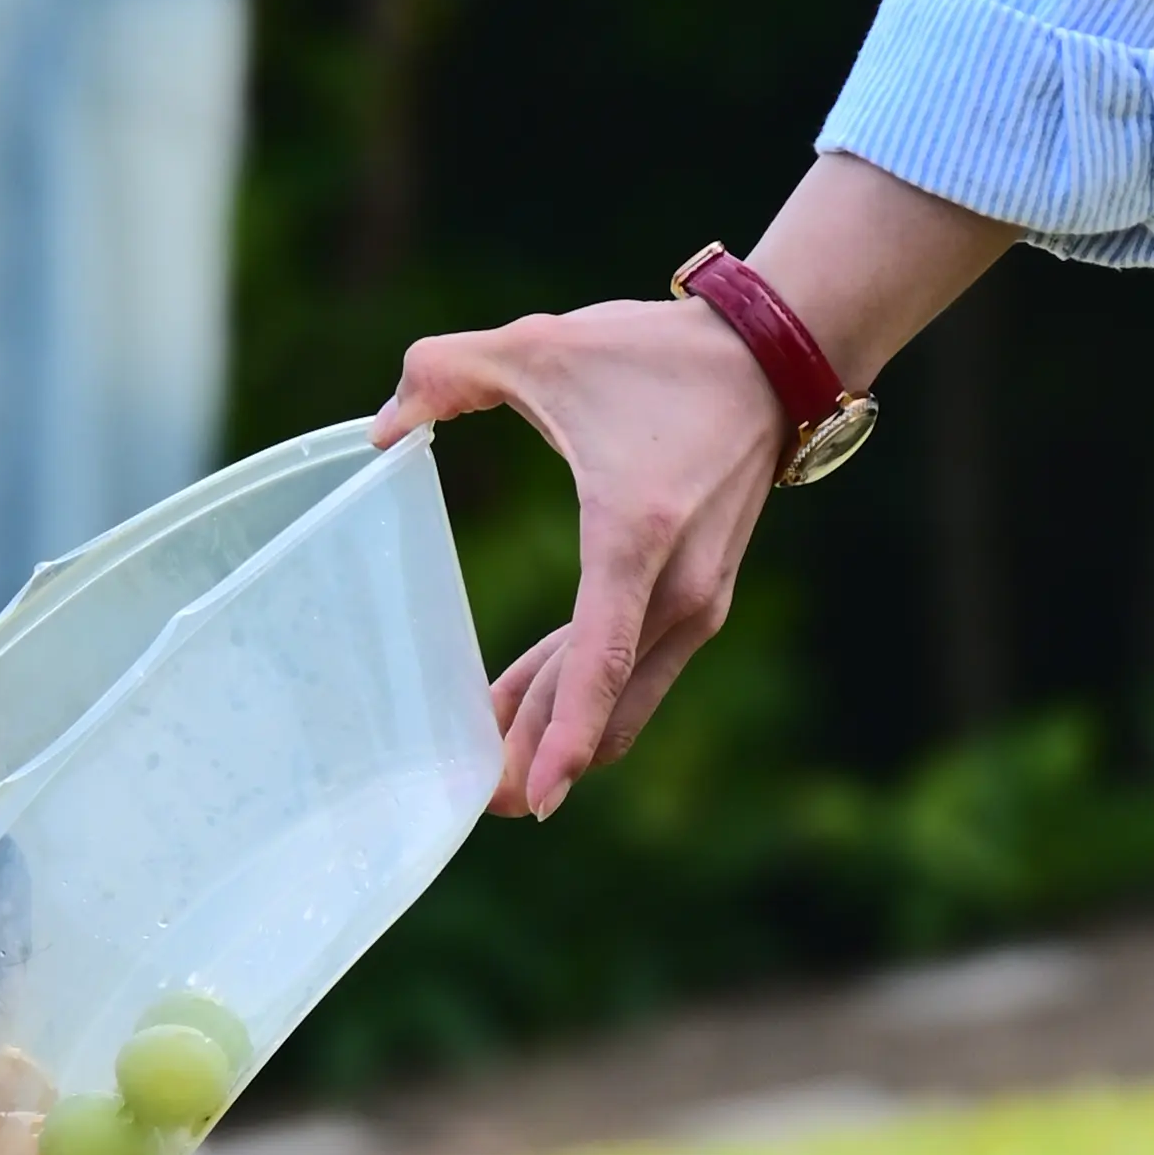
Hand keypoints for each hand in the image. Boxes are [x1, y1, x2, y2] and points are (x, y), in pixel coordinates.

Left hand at [376, 158, 1012, 820]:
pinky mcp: (698, 598)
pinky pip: (632, 666)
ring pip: (620, 696)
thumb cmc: (658, 355)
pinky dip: (581, 693)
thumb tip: (380, 427)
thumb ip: (448, 372)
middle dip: (544, 760)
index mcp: (635, 536)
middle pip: (605, 702)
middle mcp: (678, 587)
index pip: (600, 655)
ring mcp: (696, 600)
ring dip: (557, 733)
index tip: (538, 796)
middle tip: (478, 806)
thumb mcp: (543, 348)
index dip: (565, 733)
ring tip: (489, 776)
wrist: (773, 360)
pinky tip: (522, 709)